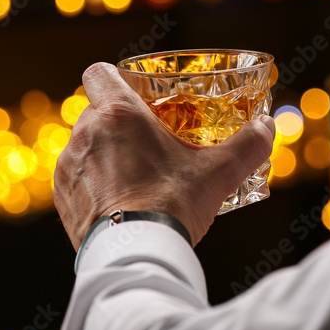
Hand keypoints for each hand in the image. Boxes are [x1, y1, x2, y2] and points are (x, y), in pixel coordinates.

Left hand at [53, 62, 275, 248]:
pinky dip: (92, 183)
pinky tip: (117, 200)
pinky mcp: (62, 197)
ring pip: (84, 145)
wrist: (136, 256)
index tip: (135, 95)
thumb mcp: (219, 172)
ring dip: (103, 153)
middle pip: (95, 111)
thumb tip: (267, 128)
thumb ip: (248, 145)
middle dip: (116, 122)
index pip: (99, 73)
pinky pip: (75, 178)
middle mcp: (85, 133)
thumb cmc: (173, 205)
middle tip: (145, 141)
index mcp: (117, 114)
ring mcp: (69, 166)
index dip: (115, 79)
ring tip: (133, 175)